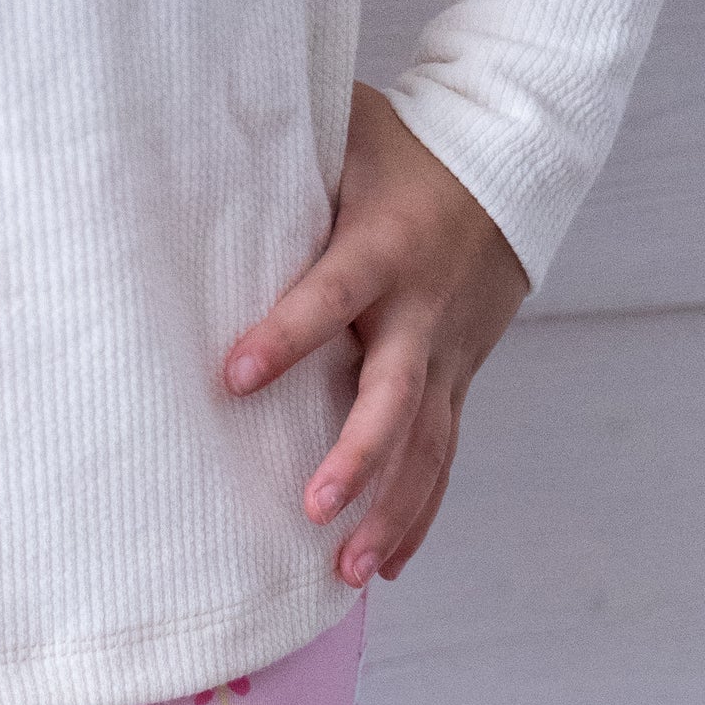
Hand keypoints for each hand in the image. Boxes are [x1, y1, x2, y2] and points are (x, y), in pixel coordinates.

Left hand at [224, 83, 528, 586]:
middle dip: (358, 457)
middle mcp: (422, 313)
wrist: (512, 169)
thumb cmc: (405, 150)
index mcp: (386, 247)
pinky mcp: (457, 384)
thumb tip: (192, 145)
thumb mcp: (346, 132)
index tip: (232, 378)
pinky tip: (382, 564)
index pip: (332, 295)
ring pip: (425, 447)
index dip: (286, 336)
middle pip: (395, 397)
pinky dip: (416, 515)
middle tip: (314, 507)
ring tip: (345, 571)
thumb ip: (282, 153)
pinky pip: (441, 459)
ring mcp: (447, 358)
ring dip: (388, 514)